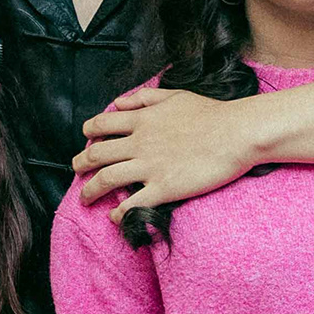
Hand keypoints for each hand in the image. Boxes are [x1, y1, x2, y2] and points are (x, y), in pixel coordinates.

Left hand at [77, 88, 264, 212]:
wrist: (237, 134)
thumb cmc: (212, 114)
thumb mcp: (175, 96)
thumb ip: (144, 98)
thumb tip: (118, 102)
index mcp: (141, 120)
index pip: (101, 125)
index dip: (89, 133)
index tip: (87, 141)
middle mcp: (138, 143)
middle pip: (96, 155)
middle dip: (80, 165)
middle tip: (76, 170)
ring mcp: (149, 167)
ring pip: (105, 180)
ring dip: (90, 191)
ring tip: (85, 199)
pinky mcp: (163, 188)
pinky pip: (131, 204)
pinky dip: (117, 213)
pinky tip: (114, 218)